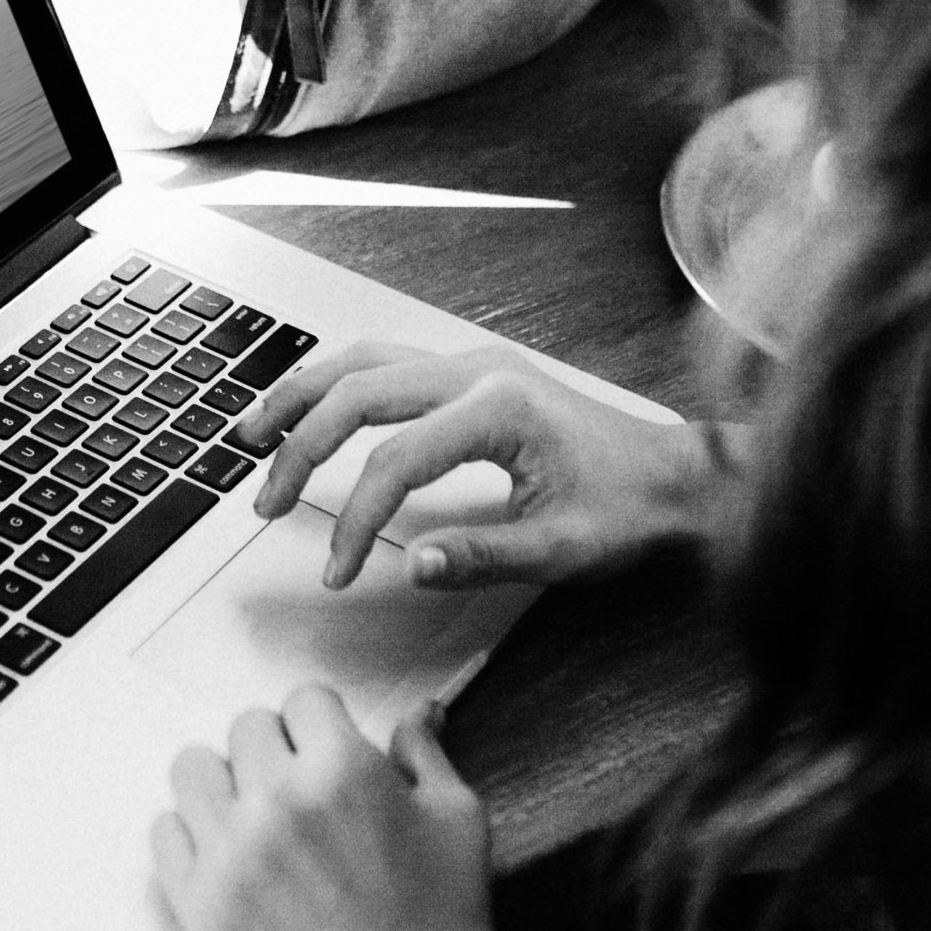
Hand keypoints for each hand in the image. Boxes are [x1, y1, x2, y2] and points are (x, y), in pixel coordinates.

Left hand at [152, 685, 530, 930]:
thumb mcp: (456, 817)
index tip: (328, 752)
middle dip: (277, 751)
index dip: (323, 726)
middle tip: (300, 791)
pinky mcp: (201, 906)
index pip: (303, 699)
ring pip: (193, 768)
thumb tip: (421, 710)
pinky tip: (228, 854)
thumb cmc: (447, 921)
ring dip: (225, 783)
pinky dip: (191, 836)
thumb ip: (424, 752)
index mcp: (341, 770)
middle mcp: (277, 802)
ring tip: (255, 815)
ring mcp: (231, 855)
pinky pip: (164, 833)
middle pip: (246, 728)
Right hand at [242, 342, 729, 590]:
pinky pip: (383, 360)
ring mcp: (472, 362)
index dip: (354, 520)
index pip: (394, 462)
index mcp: (499, 410)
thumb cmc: (630, 512)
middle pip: (357, 392)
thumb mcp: (563, 551)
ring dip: (301, 395)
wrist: (679, 477)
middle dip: (300, 448)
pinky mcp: (470, 371)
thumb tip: (412, 566)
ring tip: (252, 433)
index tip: (337, 571)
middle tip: (265, 502)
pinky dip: (334, 383)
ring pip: (361, 359)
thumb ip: (482, 556)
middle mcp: (477, 371)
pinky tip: (308, 408)